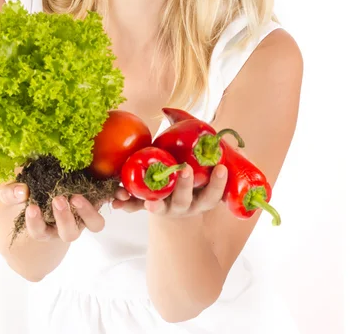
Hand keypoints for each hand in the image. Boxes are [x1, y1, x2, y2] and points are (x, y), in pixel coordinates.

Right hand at [0, 182, 106, 241]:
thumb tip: (21, 191)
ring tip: (77, 196)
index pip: (39, 232)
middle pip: (69, 234)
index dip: (35, 223)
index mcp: (46, 228)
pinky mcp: (97, 201)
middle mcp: (67, 226)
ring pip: (94, 224)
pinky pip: (108, 202)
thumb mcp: (15, 193)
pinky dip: (112, 196)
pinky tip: (112, 189)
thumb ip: (12, 193)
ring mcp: (84, 216)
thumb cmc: (29, 194)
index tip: (32, 207)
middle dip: (64, 218)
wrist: (48, 184)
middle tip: (58, 199)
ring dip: (87, 212)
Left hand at [112, 163, 227, 217]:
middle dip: (186, 187)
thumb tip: (234, 143)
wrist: (175, 201)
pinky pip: (136, 206)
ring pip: (160, 208)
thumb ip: (218, 153)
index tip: (220, 168)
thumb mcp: (207, 167)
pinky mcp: (147, 205)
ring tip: (149, 202)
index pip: (214, 194)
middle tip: (185, 171)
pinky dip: (127, 205)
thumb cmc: (196, 178)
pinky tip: (117, 203)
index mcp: (202, 199)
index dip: (218, 183)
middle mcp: (185, 206)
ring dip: (153, 204)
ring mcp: (166, 208)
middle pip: (186, 200)